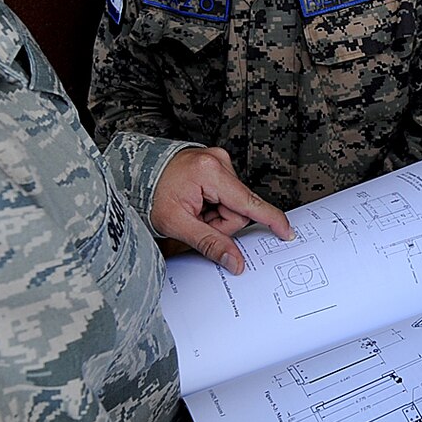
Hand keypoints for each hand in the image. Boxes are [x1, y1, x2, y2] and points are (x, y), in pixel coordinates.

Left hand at [150, 147, 292, 274]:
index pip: (249, 203)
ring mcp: (218, 160)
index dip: (270, 220)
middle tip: (197, 222)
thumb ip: (210, 243)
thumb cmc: (150, 194)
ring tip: (193, 211)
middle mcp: (218, 161)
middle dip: (222, 222)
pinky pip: (227, 193)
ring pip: (234, 203)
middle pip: (239, 208)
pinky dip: (214, 204)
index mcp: (210, 172)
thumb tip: (235, 262)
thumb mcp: (177, 224)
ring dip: (217, 214)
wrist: (134, 172)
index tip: (287, 232)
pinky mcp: (216, 163)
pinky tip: (197, 202)